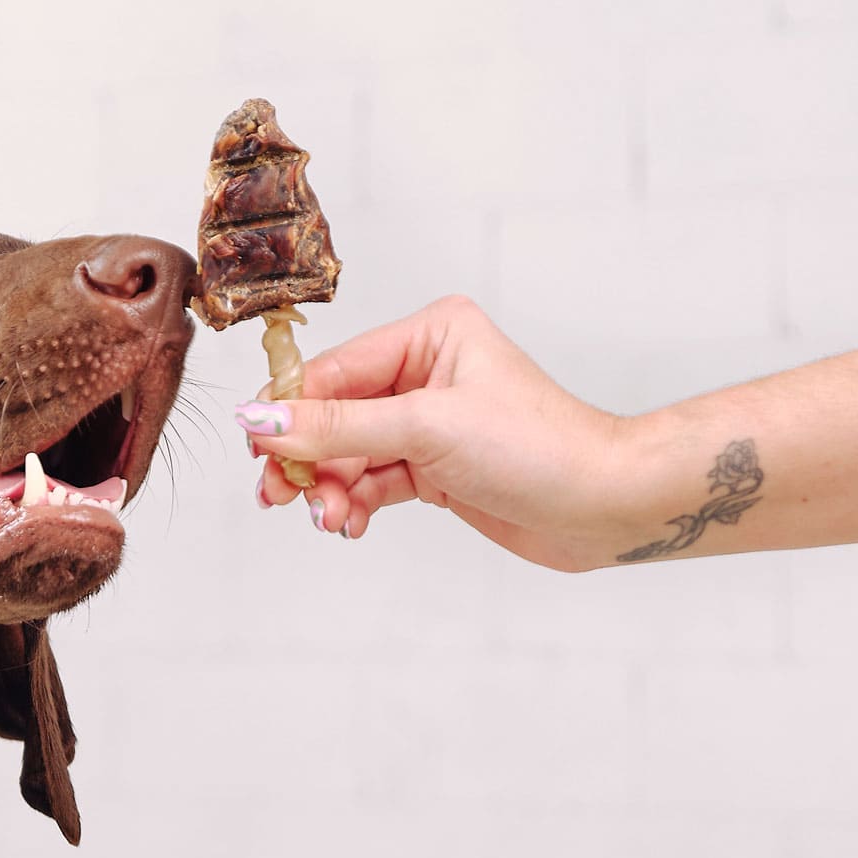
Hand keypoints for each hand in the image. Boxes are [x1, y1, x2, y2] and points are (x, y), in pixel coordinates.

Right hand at [241, 296, 624, 569]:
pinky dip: (356, 503)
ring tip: (330, 520)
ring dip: (332, 489)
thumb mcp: (427, 429)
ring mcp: (431, 423)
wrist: (601, 506)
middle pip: (337, 413)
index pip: (337, 368)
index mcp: (431, 333)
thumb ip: (339, 426)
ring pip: (352, 454)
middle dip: (310, 458)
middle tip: (279, 496)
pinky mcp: (437, 469)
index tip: (256, 447)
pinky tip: (351, 523)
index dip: (291, 409)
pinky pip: (374, 481)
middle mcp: (428, 371)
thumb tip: (264, 419)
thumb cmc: (539, 448)